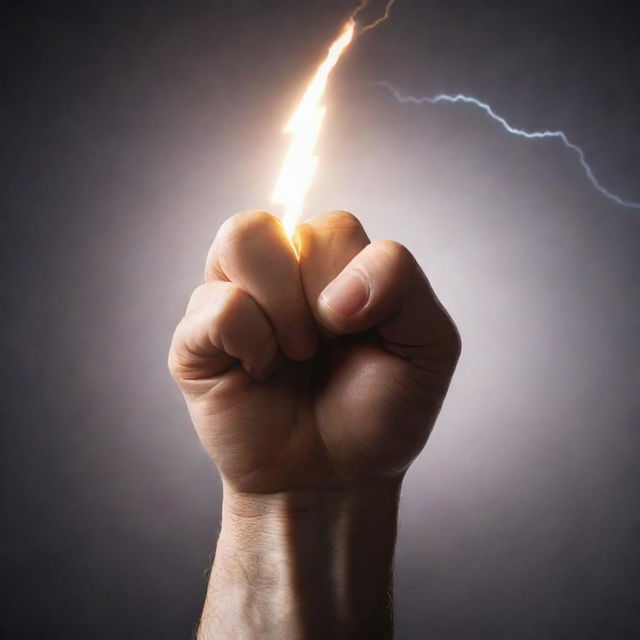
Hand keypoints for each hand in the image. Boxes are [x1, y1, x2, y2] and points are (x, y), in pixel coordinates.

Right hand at [169, 210, 459, 495]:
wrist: (334, 478)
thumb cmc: (378, 411)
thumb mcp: (428, 345)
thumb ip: (403, 284)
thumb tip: (332, 294)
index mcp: (332, 263)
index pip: (335, 228)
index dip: (353, 280)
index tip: (360, 335)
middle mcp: (279, 270)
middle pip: (282, 223)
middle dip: (313, 295)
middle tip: (319, 348)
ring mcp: (233, 298)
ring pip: (241, 237)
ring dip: (279, 305)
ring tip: (290, 354)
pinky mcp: (197, 338)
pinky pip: (216, 306)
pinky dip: (248, 341)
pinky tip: (257, 373)